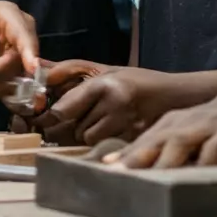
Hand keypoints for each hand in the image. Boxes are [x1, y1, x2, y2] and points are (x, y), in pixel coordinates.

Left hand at [31, 65, 187, 145]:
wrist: (177, 95)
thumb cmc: (137, 80)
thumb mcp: (105, 70)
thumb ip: (69, 71)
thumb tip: (39, 69)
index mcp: (105, 83)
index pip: (66, 107)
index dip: (52, 115)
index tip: (43, 117)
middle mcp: (115, 104)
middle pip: (75, 128)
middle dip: (68, 126)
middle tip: (70, 121)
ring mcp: (126, 125)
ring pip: (88, 140)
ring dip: (86, 135)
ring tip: (99, 123)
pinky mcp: (135, 140)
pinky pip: (105, 148)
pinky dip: (102, 144)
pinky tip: (110, 133)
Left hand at [110, 100, 216, 169]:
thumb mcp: (195, 136)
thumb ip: (172, 149)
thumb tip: (145, 171)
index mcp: (175, 123)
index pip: (145, 140)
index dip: (125, 154)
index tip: (103, 169)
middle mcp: (186, 122)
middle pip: (156, 140)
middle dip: (135, 157)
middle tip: (115, 174)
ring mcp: (207, 127)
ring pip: (179, 143)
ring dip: (162, 160)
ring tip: (147, 178)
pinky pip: (213, 150)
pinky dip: (202, 162)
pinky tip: (193, 175)